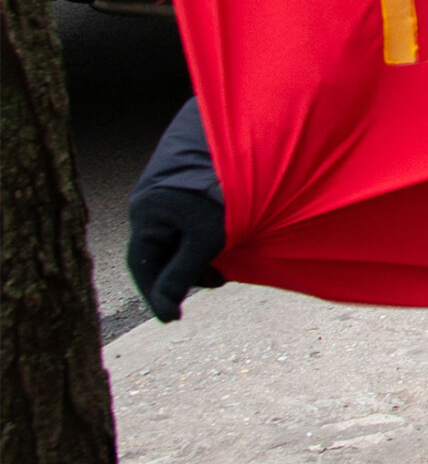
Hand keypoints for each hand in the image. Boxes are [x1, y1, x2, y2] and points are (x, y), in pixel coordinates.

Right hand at [127, 186, 226, 321]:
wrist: (249, 145)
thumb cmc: (225, 189)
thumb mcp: (206, 238)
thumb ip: (182, 275)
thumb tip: (164, 314)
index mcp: (146, 212)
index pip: (142, 264)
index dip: (156, 293)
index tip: (172, 317)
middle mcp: (152, 203)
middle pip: (160, 252)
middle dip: (185, 273)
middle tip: (218, 281)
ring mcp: (171, 196)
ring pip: (177, 239)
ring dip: (198, 259)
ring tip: (226, 268)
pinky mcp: (192, 190)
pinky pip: (190, 226)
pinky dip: (205, 243)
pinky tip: (227, 248)